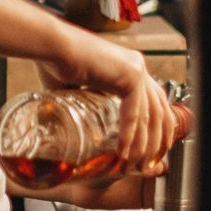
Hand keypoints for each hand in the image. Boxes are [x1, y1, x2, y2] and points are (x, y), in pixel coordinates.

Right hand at [41, 28, 183, 175]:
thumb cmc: (56, 62)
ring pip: (151, 115)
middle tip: (151, 162)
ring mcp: (136, 69)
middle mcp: (137, 66)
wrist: (51, 47)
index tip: (153, 147)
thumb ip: (82, 104)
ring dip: (145, 144)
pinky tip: (124, 152)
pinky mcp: (130, 75)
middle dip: (159, 138)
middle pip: (159, 109)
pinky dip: (130, 135)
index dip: (157, 125)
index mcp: (129, 67)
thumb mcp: (77, 89)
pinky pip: (135, 113)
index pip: (153, 100)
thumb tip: (71, 127)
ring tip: (136, 164)